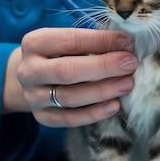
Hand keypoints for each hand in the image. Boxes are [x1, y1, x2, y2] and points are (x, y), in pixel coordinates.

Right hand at [15, 27, 136, 126]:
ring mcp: (33, 96)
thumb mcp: (67, 41)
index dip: (100, 41)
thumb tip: (126, 44)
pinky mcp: (42, 117)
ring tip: (127, 84)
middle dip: (103, 67)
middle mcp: (29, 70)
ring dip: (102, 91)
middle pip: (67, 71)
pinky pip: (69, 119)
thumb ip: (92, 41)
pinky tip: (115, 105)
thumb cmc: (58, 53)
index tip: (127, 42)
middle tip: (130, 64)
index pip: (69, 41)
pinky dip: (94, 113)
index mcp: (34, 43)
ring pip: (69, 97)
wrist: (33, 77)